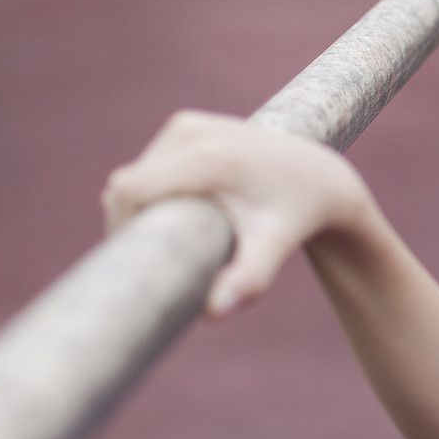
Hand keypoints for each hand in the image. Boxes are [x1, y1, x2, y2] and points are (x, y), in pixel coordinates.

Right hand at [100, 110, 374, 316]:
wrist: (319, 177)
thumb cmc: (295, 217)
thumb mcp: (274, 247)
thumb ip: (247, 280)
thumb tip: (212, 313)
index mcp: (208, 158)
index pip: (131, 191)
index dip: (119, 227)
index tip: (136, 261)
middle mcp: (192, 132)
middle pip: (128, 185)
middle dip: (131, 224)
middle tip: (157, 261)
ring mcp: (187, 124)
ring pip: (135, 175)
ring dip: (141, 209)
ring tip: (172, 241)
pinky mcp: (187, 125)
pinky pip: (149, 165)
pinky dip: (153, 192)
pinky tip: (178, 216)